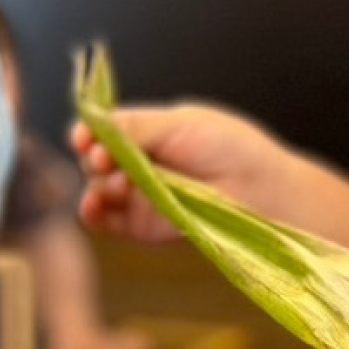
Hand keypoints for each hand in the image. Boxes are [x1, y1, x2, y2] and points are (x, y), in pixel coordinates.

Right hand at [70, 104, 300, 242]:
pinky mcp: (142, 225)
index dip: (90, 132)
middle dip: (94, 157)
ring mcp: (138, 194)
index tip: (86, 136)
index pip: (104, 130)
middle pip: (94, 159)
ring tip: (122, 182)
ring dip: (99, 184)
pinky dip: (92, 215)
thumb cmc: (233, 148)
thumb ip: (136, 126)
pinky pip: (104, 223)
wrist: (262, 189)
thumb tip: (94, 123)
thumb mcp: (182, 124)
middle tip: (104, 158)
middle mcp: (139, 162)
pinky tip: (95, 205)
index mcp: (148, 132)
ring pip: (97, 188)